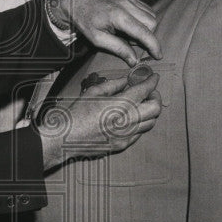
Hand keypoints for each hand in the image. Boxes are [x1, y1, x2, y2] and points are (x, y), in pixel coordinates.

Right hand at [35, 69, 161, 169]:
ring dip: (149, 111)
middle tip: (148, 91)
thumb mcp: (93, 92)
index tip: (153, 77)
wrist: (65, 138)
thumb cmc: (76, 113)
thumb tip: (126, 80)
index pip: (145, 90)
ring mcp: (127, 135)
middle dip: (155, 96)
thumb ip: (113, 85)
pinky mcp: (122, 144)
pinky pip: (139, 133)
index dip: (152, 81)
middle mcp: (128, 120)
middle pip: (155, 108)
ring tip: (140, 104)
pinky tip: (130, 118)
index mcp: (121, 104)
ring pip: (150, 122)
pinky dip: (140, 123)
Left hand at [49, 0, 161, 65]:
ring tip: (128, 33)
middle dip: (148, 36)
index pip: (145, 33)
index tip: (158, 56)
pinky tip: (129, 23)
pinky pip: (145, 7)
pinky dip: (143, 18)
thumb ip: (118, 48)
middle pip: (152, 23)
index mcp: (119, 16)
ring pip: (151, 14)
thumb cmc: (84, 20)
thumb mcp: (97, 39)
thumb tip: (134, 60)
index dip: (154, 46)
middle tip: (131, 42)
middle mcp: (127, 5)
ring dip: (146, 27)